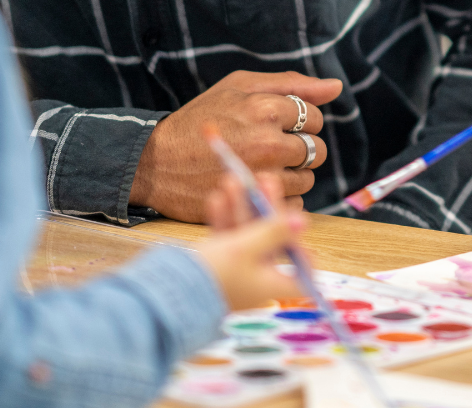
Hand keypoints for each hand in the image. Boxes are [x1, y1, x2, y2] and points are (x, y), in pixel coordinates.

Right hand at [130, 70, 343, 220]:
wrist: (157, 162)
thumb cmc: (200, 119)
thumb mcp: (239, 86)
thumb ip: (291, 84)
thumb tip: (335, 87)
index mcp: (266, 108)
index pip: (315, 116)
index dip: (300, 121)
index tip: (279, 125)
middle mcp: (268, 142)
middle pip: (317, 149)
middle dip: (300, 149)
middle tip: (271, 147)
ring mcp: (262, 176)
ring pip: (308, 178)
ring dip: (293, 174)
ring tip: (263, 166)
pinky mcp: (255, 203)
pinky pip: (294, 203)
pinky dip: (281, 197)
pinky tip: (257, 185)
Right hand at [195, 169, 305, 310]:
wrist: (168, 294)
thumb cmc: (214, 273)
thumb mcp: (248, 247)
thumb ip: (275, 232)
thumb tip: (303, 222)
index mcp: (272, 282)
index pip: (300, 271)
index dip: (304, 250)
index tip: (301, 224)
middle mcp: (256, 279)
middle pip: (270, 240)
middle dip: (265, 208)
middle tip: (265, 179)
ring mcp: (235, 273)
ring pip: (245, 234)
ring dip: (241, 207)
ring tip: (235, 179)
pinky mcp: (215, 266)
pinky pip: (226, 239)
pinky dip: (223, 220)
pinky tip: (217, 198)